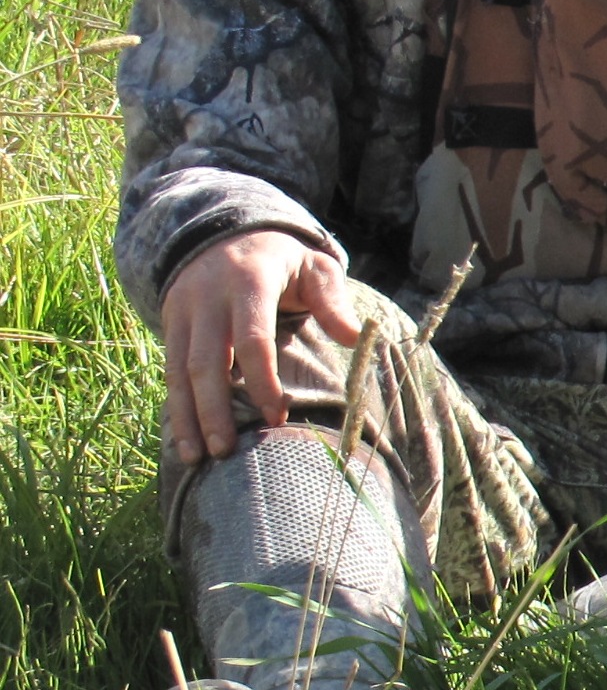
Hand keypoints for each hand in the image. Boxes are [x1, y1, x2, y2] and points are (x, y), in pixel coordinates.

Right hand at [161, 230, 360, 463]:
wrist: (225, 231)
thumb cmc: (283, 259)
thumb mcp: (315, 267)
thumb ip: (332, 301)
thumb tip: (355, 336)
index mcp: (250, 281)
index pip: (252, 339)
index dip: (262, 380)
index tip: (276, 417)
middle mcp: (209, 297)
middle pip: (207, 361)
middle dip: (214, 409)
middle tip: (226, 452)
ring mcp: (184, 311)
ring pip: (179, 371)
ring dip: (186, 417)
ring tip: (197, 459)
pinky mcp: (170, 324)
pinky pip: (168, 371)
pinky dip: (174, 406)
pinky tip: (182, 439)